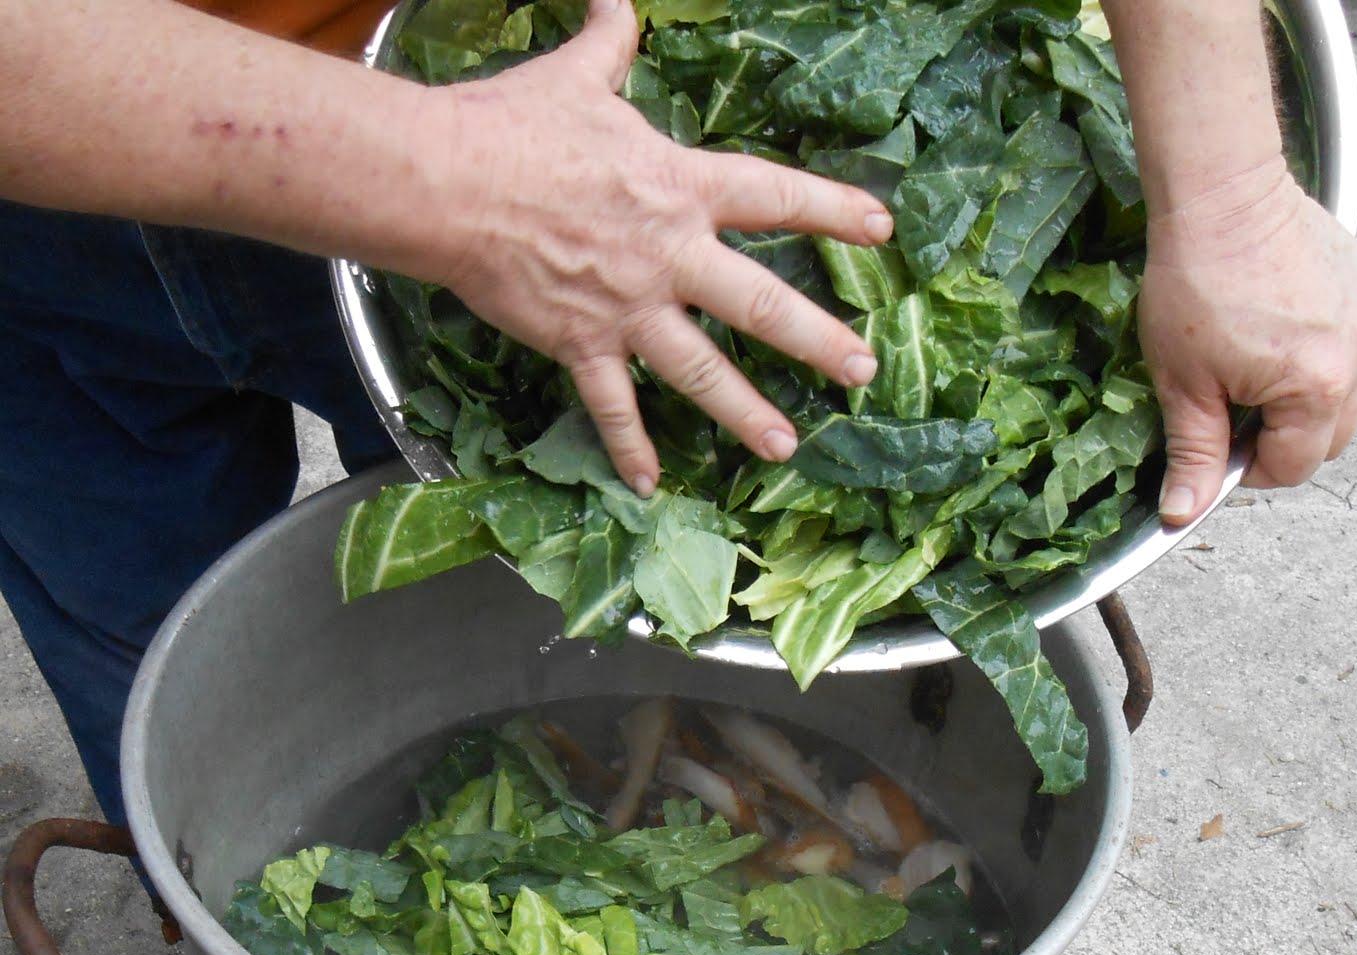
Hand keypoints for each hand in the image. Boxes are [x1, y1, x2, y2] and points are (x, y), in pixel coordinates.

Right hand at [419, 0, 890, 493]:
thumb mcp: (576, 76)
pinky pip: (613, 406)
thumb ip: (611, 42)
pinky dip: (630, 447)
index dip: (833, 210)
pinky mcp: (582, 344)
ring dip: (747, 412)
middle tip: (862, 373)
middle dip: (818, 341)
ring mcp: (629, 307)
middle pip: (760, 304)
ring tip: (786, 446)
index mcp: (680, 187)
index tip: (881, 229)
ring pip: (702, 371)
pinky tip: (650, 484)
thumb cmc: (512, 126)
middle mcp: (669, 254)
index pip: (775, 196)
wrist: (450, 183)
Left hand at [1137, 158, 1356, 523]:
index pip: (1293, 467)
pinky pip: (1348, 344)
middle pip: (1329, 438)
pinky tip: (1271, 332)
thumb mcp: (1183, 385)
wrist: (1220, 195)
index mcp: (1317, 388)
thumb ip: (1194, 453)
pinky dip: (1315, 355)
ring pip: (1344, 394)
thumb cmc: (1196, 283)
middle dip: (1281, 441)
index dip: (1248, 470)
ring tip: (1249, 372)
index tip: (1217, 447)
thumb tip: (1183, 512)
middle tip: (1231, 415)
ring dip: (1301, 401)